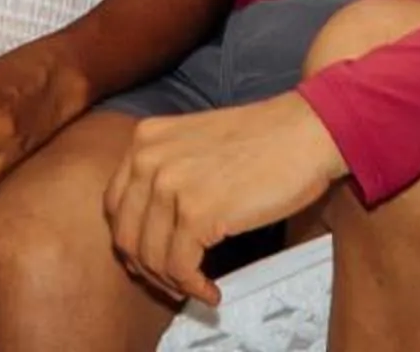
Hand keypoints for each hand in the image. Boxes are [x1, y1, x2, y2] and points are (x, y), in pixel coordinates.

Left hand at [107, 93, 344, 307]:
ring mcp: (169, 185)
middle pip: (126, 235)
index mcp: (144, 139)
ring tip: (196, 288)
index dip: (132, 240)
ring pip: (150, 257)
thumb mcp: (193, 142)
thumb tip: (153, 226)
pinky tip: (211, 290)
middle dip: (148, 268)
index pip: (115, 205)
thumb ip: (166, 170)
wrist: (304, 131)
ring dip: (172, 283)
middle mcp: (147, 158)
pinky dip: (192, 287)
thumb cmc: (262, 141)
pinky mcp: (196, 212)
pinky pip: (180, 267)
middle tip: (174, 283)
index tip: (154, 259)